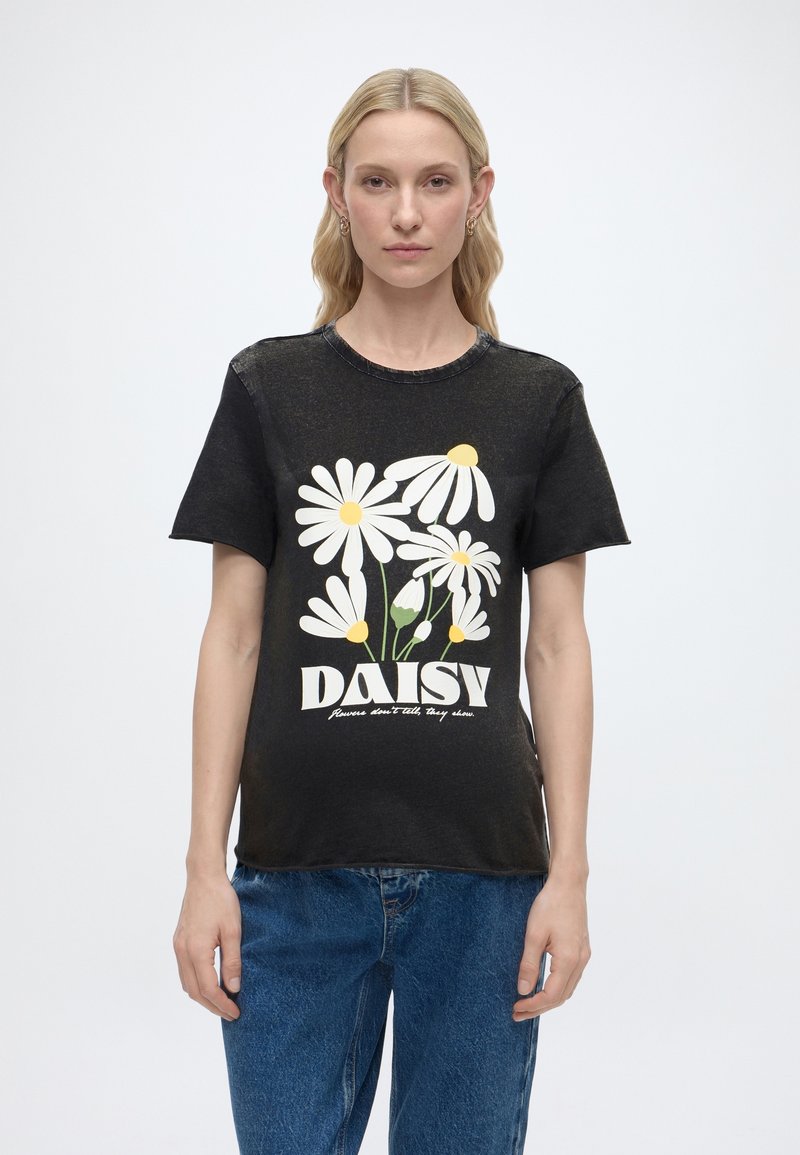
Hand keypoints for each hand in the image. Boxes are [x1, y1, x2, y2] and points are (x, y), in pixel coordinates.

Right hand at [173, 871, 241, 1020]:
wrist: (203, 877)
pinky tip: (209, 983)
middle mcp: (182, 951)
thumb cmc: (221, 900)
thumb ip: (232, 961)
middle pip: (194, 991)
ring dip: (203, 996)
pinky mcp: (179, 941)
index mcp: (196, 950)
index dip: (222, 1004)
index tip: (236, 1013)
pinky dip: (196, 983)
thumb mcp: (233, 930)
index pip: (208, 989)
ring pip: (186, 983)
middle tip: (231, 1013)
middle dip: (212, 1006)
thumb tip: (233, 987)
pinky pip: (184, 971)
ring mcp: (178, 946)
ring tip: (222, 1001)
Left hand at [512, 875, 590, 1020]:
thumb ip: (529, 964)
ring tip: (528, 1004)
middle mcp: (580, 961)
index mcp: (569, 959)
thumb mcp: (534, 934)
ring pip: (568, 989)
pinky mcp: (581, 949)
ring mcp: (583, 956)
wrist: (569, 884)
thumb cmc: (550, 905)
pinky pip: (571, 978)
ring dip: (549, 1000)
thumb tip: (523, 990)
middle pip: (562, 997)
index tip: (516, 1008)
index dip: (533, 1005)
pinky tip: (543, 987)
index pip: (551, 995)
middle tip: (518, 1013)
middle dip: (540, 1008)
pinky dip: (557, 988)